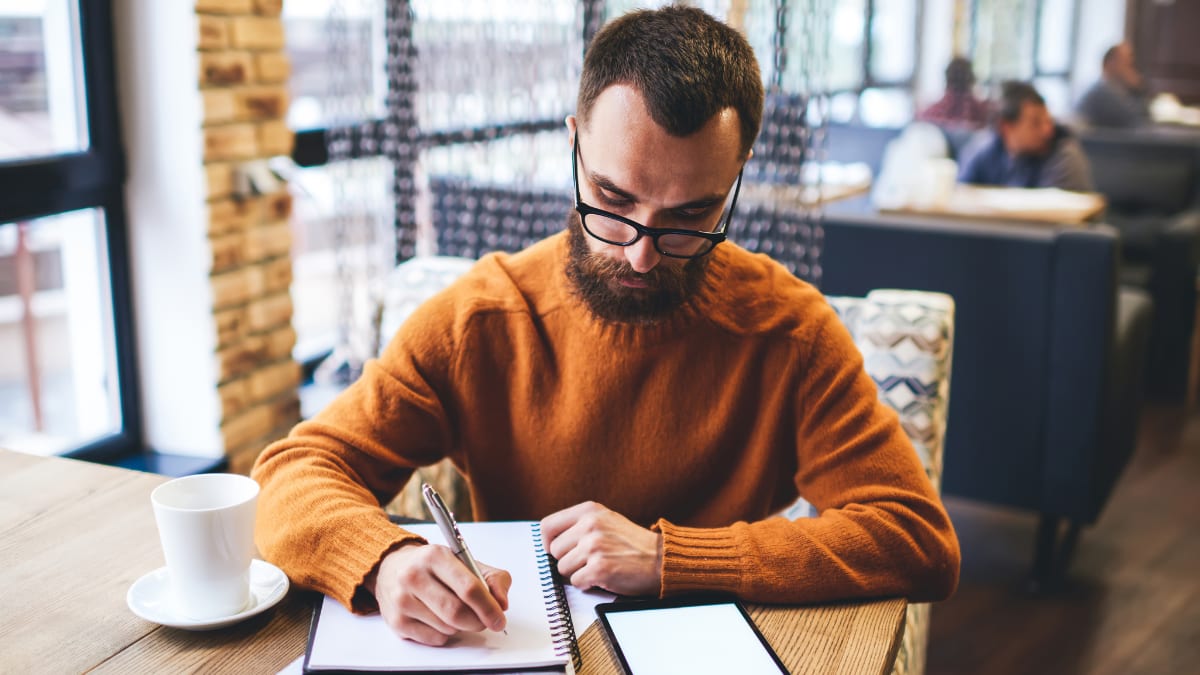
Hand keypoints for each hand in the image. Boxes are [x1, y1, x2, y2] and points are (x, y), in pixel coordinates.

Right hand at [368, 543, 510, 645]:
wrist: (392, 567)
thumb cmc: (433, 566)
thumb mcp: (464, 561)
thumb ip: (492, 578)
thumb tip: (502, 603)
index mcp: (435, 556)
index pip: (469, 588)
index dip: (489, 607)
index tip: (499, 618)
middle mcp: (414, 576)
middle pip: (457, 612)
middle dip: (477, 621)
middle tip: (484, 620)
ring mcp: (402, 600)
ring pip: (447, 628)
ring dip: (460, 626)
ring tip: (455, 611)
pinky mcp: (397, 622)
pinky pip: (434, 639)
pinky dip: (445, 634)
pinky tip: (439, 618)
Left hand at [540, 501, 662, 595]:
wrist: (660, 559)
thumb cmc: (632, 543)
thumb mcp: (605, 520)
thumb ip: (579, 525)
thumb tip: (549, 542)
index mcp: (589, 510)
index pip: (547, 526)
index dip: (547, 543)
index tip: (556, 551)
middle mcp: (590, 525)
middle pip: (554, 551)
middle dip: (567, 560)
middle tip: (587, 561)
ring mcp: (594, 546)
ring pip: (562, 568)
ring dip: (577, 573)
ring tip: (598, 567)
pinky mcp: (600, 568)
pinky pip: (576, 582)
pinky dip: (587, 584)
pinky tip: (603, 577)